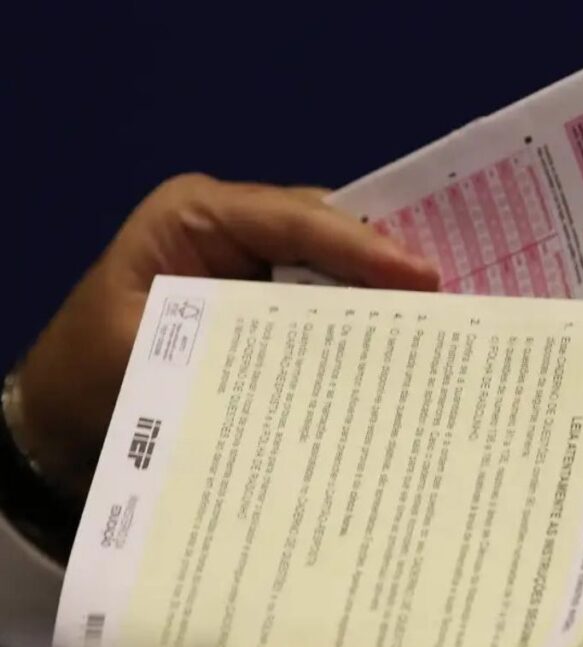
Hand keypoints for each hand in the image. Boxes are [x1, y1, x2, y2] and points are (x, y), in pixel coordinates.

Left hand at [15, 174, 437, 493]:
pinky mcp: (264, 306)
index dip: (362, 246)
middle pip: (325, 235)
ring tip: (438, 323)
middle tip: (448, 300)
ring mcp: (252, 267)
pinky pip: (320, 304)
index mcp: (196, 216)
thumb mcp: (148, 355)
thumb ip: (235, 338)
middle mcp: (232, 230)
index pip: (294, 219)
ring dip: (378, 297)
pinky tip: (396, 347)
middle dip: (384, 265)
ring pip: (331, 268)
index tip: (424, 277)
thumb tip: (337, 351)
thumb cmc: (91, 378)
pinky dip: (357, 323)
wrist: (61, 421)